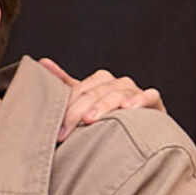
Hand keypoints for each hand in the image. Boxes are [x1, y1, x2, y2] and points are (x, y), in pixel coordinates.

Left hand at [39, 58, 163, 141]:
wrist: (141, 129)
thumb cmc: (107, 116)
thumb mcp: (84, 101)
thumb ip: (64, 84)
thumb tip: (41, 62)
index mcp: (99, 81)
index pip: (79, 90)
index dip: (66, 107)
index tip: (55, 128)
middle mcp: (117, 82)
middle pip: (94, 93)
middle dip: (77, 112)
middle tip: (65, 132)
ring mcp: (135, 90)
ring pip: (117, 94)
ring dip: (102, 106)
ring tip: (89, 120)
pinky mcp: (154, 102)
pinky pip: (149, 96)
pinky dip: (139, 99)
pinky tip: (128, 108)